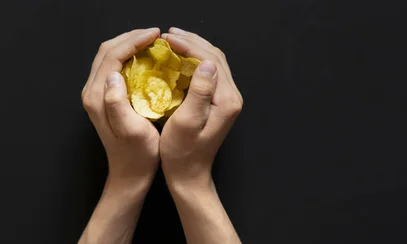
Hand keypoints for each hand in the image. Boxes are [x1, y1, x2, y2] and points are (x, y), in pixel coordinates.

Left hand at [81, 27, 160, 190]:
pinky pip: (115, 67)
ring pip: (110, 57)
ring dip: (130, 45)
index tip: (156, 35)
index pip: (112, 56)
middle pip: (107, 51)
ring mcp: (98, 95)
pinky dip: (130, 56)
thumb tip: (114, 76)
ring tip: (153, 42)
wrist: (130, 174)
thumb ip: (117, 103)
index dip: (133, 41)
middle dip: (131, 38)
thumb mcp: (132, 131)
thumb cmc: (138, 155)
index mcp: (98, 97)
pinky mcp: (106, 98)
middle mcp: (93, 92)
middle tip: (155, 34)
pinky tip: (147, 58)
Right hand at [159, 27, 242, 185]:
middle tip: (168, 34)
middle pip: (215, 57)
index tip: (167, 38)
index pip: (211, 60)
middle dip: (192, 41)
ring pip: (214, 63)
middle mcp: (231, 97)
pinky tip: (178, 58)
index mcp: (227, 100)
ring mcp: (227, 100)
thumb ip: (200, 92)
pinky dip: (194, 61)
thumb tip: (207, 63)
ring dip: (194, 48)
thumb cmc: (182, 153)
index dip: (189, 44)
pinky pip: (209, 74)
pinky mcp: (219, 103)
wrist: (189, 175)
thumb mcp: (187, 122)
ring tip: (172, 40)